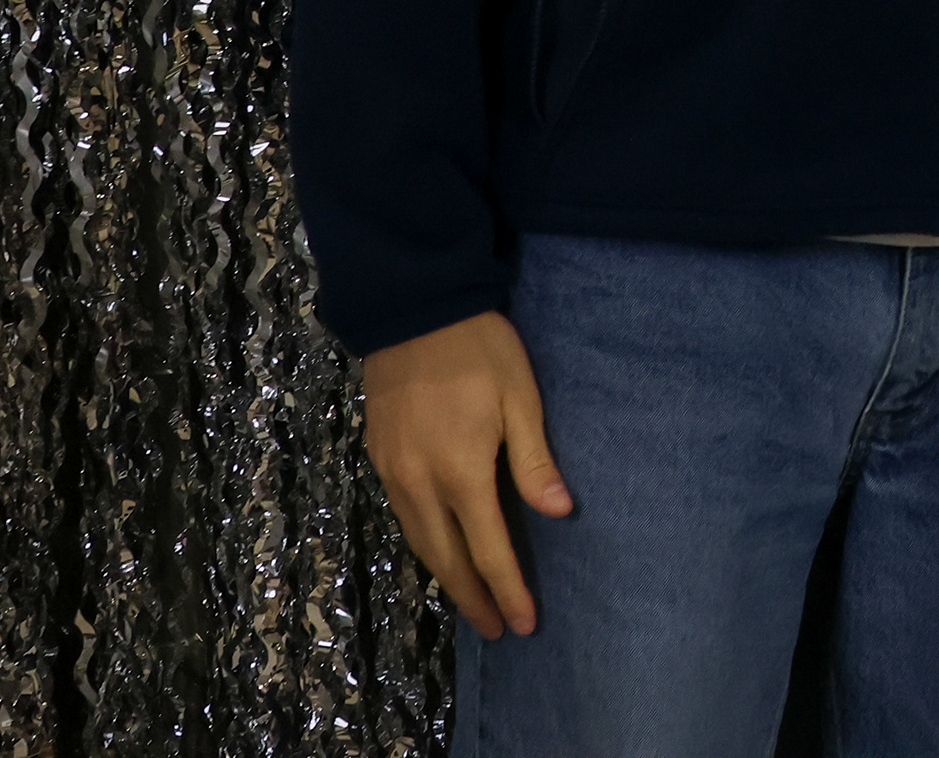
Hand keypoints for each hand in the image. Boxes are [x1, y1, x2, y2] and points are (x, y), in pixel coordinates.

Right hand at [362, 309, 573, 638]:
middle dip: (472, 598)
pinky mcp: (379, 457)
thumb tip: (559, 512)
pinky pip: (402, 517)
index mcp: (460, 472)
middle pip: (446, 559)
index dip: (507, 590)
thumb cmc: (479, 350)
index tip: (523, 623)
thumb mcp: (521, 397)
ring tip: (470, 601)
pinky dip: (423, 545)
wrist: (414, 309)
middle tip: (495, 629)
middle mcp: (419, 483)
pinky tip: (438, 551)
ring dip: (445, 576)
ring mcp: (393, 472)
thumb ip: (535, 460)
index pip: (488, 550)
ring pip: (419, 542)